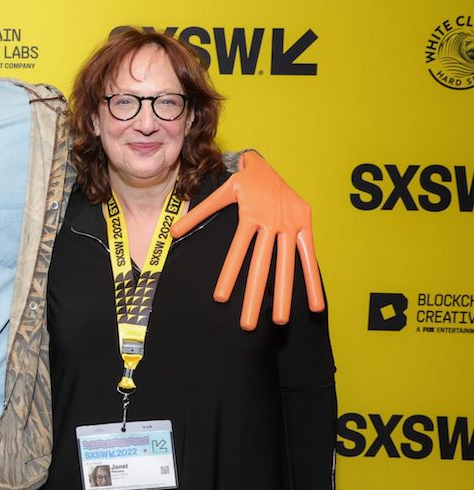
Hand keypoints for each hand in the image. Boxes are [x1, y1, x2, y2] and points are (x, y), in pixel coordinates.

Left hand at [170, 151, 324, 329]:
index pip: (237, 251)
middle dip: (254, 297)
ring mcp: (289, 226)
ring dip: (284, 295)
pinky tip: (315, 305)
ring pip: (286, 266)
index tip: (220, 297)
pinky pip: (308, 256)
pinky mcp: (304, 226)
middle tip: (246, 325)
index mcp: (249, 216)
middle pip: (262, 267)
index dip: (229, 273)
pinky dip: (313, 280)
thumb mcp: (220, 193)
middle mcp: (271, 223)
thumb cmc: (243, 181)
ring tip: (280, 322)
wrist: (268, 163)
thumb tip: (173, 233)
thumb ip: (199, 214)